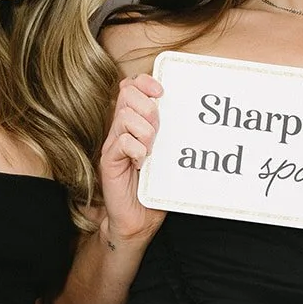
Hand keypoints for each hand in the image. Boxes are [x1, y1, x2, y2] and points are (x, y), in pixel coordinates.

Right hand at [100, 74, 165, 243]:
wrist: (138, 221)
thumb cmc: (154, 188)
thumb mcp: (167, 155)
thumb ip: (172, 134)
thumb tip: (193, 114)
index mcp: (133, 122)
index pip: (132, 86)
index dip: (146, 82)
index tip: (162, 92)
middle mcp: (121, 129)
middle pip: (127, 94)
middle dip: (148, 106)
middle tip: (158, 130)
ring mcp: (113, 145)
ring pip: (125, 117)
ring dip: (145, 130)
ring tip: (151, 149)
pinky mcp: (109, 162)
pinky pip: (121, 143)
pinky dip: (136, 149)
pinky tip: (142, 162)